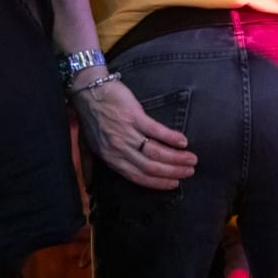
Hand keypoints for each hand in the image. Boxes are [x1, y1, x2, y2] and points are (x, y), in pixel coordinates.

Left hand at [68, 76, 196, 189]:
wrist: (87, 91)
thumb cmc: (89, 118)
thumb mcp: (86, 145)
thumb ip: (90, 165)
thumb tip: (88, 186)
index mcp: (110, 158)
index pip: (138, 177)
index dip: (158, 183)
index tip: (175, 184)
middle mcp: (119, 149)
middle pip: (150, 167)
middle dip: (173, 172)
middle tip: (190, 172)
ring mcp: (127, 132)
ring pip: (156, 151)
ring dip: (177, 158)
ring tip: (192, 159)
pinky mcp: (133, 116)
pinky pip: (156, 131)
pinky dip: (171, 138)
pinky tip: (183, 142)